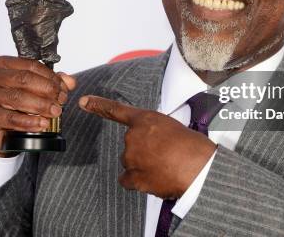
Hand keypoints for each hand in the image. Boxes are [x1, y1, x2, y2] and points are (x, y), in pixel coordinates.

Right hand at [0, 56, 76, 156]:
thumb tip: (70, 81)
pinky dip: (30, 121)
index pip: (31, 66)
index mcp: (1, 65)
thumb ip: (49, 83)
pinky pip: (11, 118)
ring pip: (18, 97)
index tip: (63, 88)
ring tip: (55, 112)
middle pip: (25, 79)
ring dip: (41, 105)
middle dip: (48, 90)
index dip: (51, 77)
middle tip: (61, 101)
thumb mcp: (30, 92)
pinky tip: (42, 123)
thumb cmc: (10, 107)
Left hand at [78, 95, 216, 198]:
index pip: (117, 111)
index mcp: (146, 119)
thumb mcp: (173, 128)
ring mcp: (132, 157)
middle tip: (166, 155)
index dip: (99, 105)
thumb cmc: (194, 148)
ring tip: (166, 166)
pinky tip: (154, 179)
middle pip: (130, 145)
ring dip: (143, 166)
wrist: (200, 169)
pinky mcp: (133, 177)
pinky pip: (127, 180)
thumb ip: (155, 132)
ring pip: (130, 162)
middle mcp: (134, 136)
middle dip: (144, 151)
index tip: (83, 102)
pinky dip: (138, 181)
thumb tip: (152, 144)